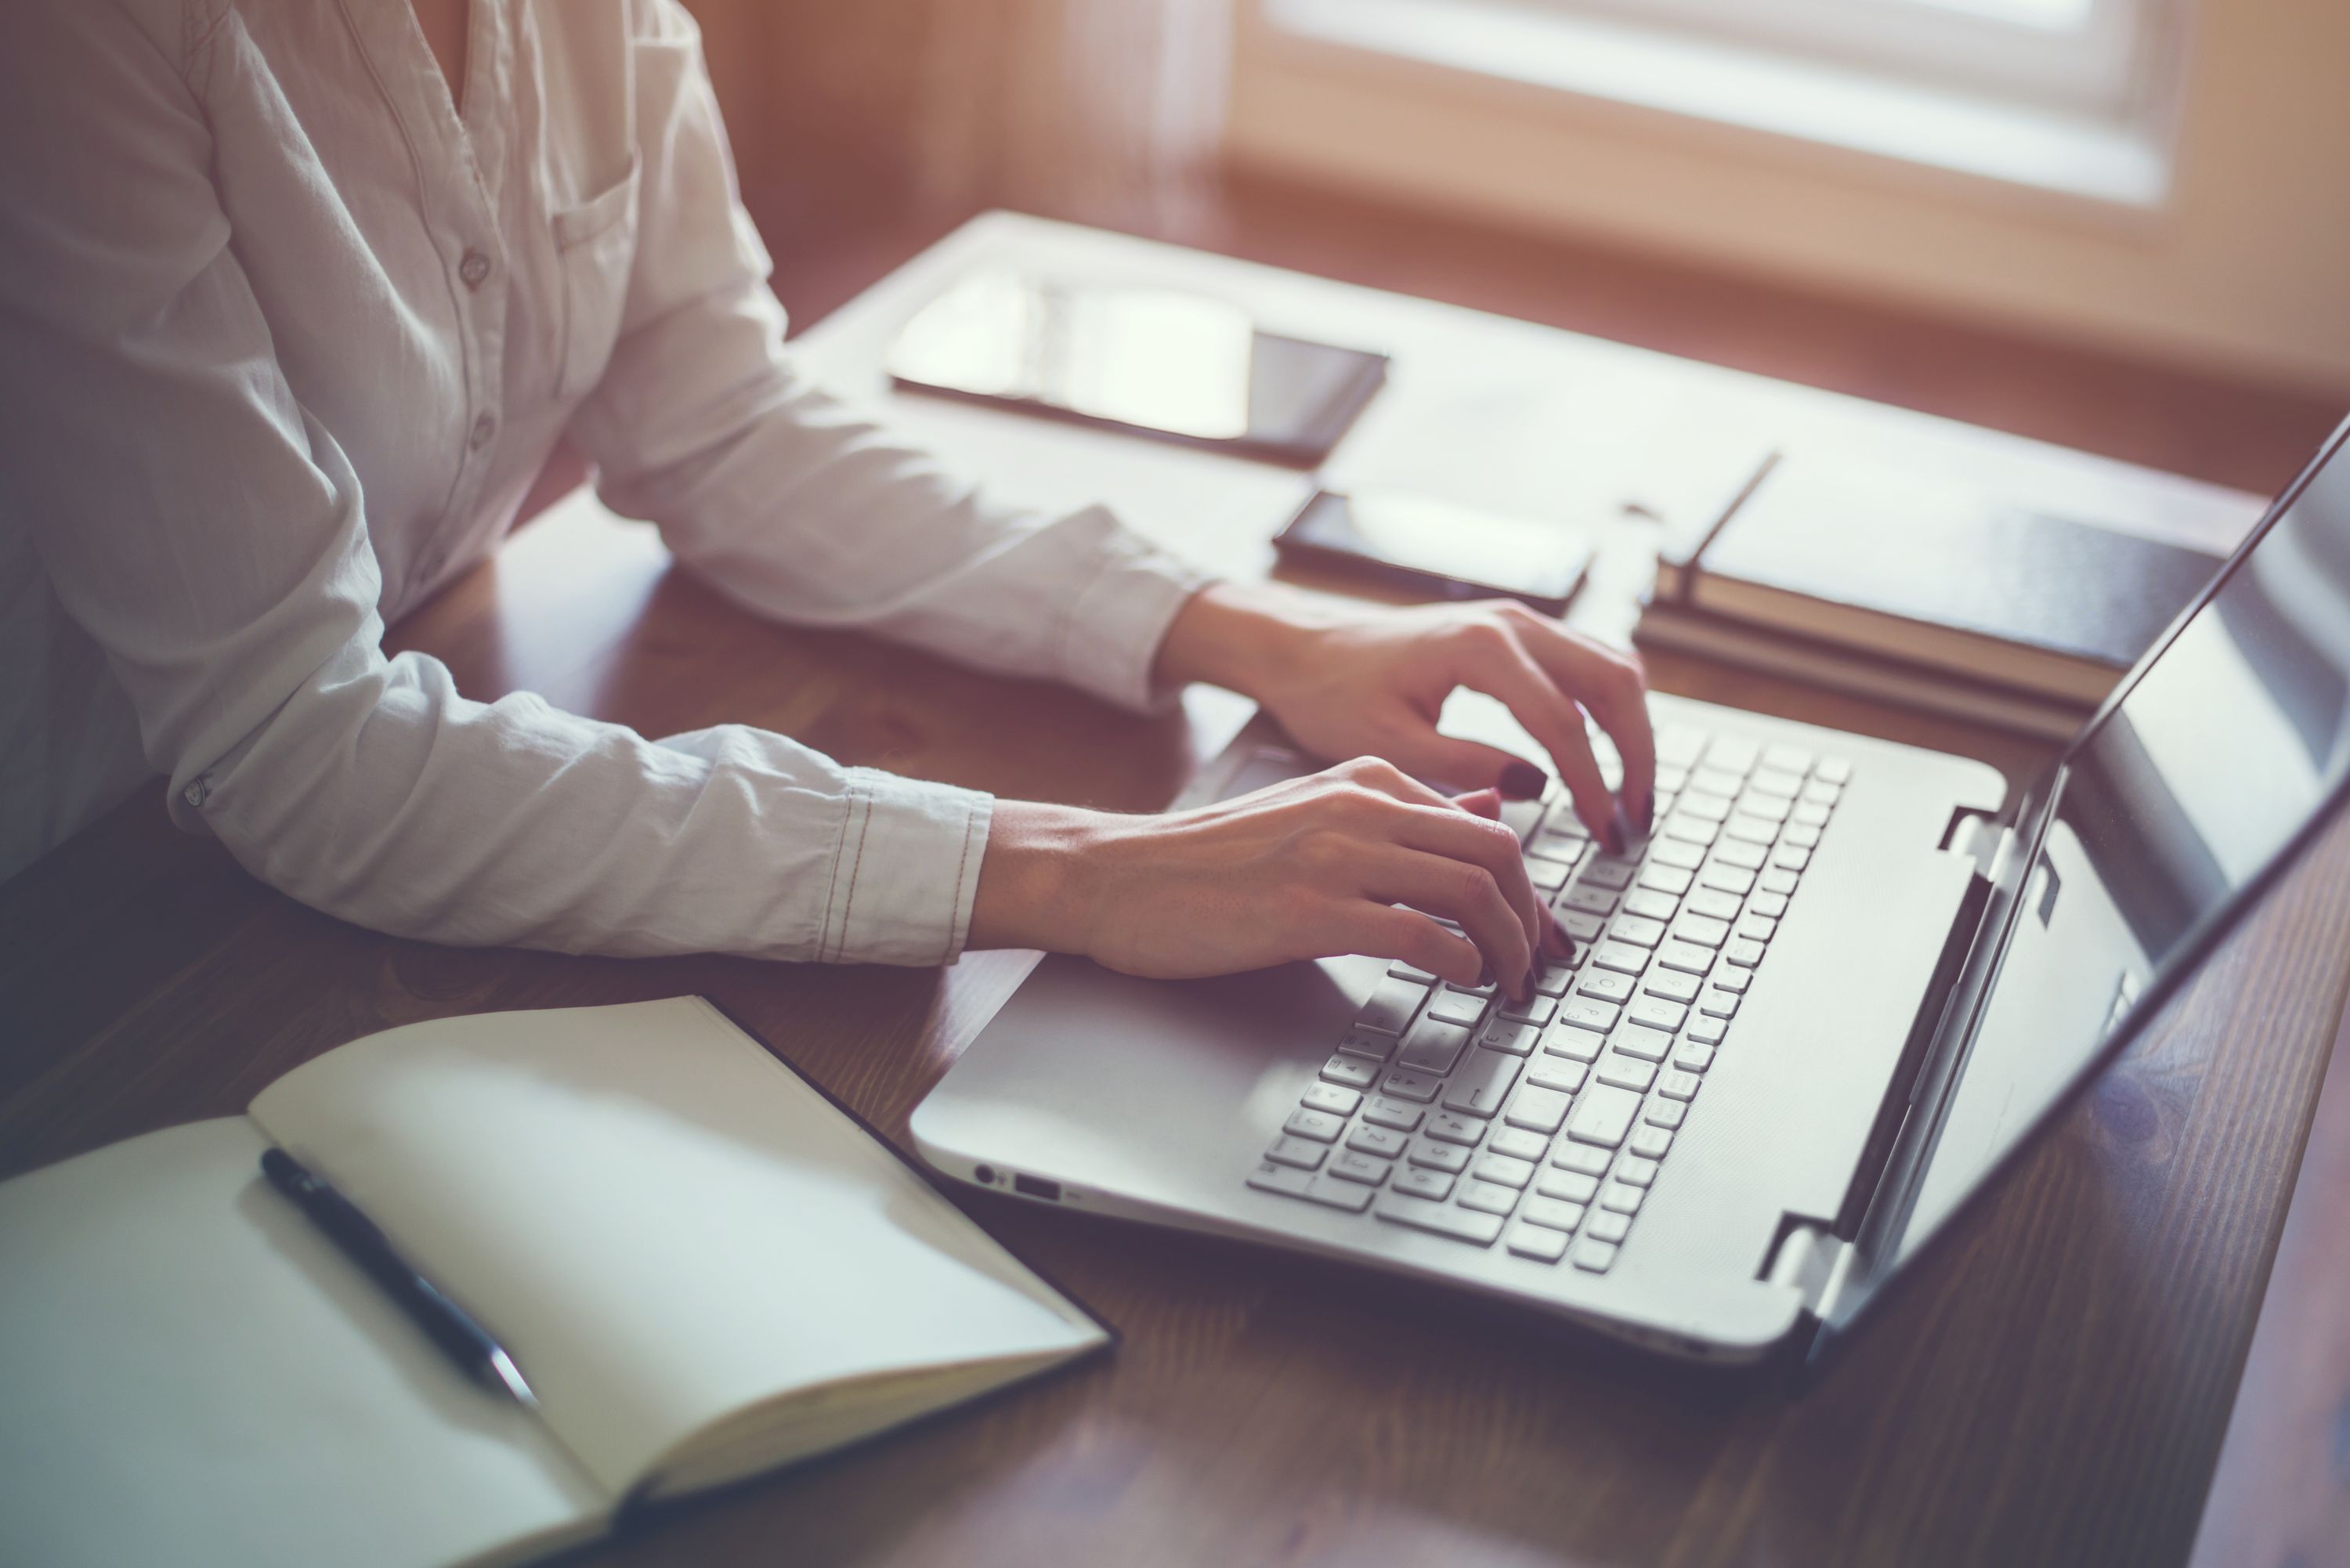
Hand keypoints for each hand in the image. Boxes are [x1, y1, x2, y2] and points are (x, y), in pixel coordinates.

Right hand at [970, 759, 1576, 999]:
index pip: (1487, 824)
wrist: (1121, 877)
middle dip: (1534, 920)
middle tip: (1536, 968)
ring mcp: (1337, 857)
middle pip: (1498, 854)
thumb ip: (1403, 813)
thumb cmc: (1214, 860)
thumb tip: (1491, 807)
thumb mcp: (1317, 813)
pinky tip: (1459, 983)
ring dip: (1507, 949)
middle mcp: (1363, 806)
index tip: (1538, 934)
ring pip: (1473, 891)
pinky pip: (1420, 935)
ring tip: (1507, 986)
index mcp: (1369, 778)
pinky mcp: (1311, 910)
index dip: (1530, 888)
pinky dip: (1459, 964)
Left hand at [1154, 583, 1654, 850]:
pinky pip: (1588, 664)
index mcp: (1479, 646)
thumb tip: (1537, 789)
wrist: (1304, 648)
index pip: (1563, 722)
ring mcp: (1518, 621)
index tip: (1606, 836)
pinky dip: (1608, 711)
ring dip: (1631, 731)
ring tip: (1629, 799)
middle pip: (1613, 683)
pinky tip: (1603, 761)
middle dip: (1636, 755)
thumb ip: (1465, 765)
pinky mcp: (1516, 633)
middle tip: (1635, 821)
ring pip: (1611, 667)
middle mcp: (1511, 622)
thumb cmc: (1332, 694)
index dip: (1592, 785)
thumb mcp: (1389, 744)